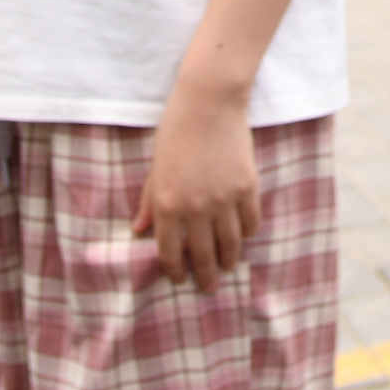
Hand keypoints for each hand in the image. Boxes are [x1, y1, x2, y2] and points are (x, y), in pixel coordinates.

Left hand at [133, 76, 262, 288]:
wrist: (209, 102)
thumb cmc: (175, 131)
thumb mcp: (155, 168)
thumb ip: (149, 202)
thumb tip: (139, 231)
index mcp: (168, 204)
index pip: (169, 252)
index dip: (174, 270)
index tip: (179, 278)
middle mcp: (196, 207)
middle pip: (202, 255)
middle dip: (205, 276)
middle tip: (209, 288)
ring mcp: (224, 199)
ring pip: (230, 244)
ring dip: (228, 260)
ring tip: (228, 267)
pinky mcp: (247, 186)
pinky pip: (251, 221)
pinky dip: (248, 233)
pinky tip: (244, 236)